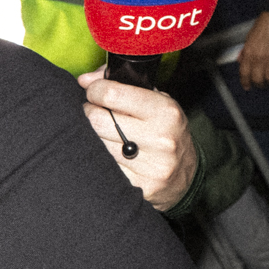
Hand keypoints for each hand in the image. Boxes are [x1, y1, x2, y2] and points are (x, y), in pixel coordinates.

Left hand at [78, 70, 196, 209]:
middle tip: (95, 114)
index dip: (95, 91)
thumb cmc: (164, 131)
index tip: (95, 93)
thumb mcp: (155, 101)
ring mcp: (150, 166)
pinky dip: (97, 160)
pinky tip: (105, 156)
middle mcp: (160, 139)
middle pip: (98, 120)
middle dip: (90, 113)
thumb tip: (84, 80)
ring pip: (95, 145)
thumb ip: (121, 84)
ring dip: (91, 137)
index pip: (111, 94)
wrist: (184, 175)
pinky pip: (101, 167)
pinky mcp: (138, 188)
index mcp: (165, 112)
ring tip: (103, 135)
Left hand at [238, 11, 268, 89]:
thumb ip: (245, 51)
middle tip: (261, 84)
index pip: (244, 73)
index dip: (245, 82)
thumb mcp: (249, 38)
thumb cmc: (264, 25)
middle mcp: (260, 58)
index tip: (247, 86)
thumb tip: (241, 61)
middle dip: (259, 84)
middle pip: (258, 79)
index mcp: (249, 53)